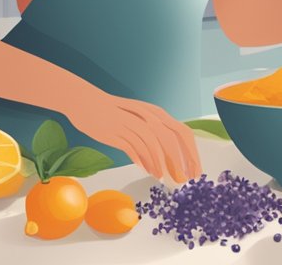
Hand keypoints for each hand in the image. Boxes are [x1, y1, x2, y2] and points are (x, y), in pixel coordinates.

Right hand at [65, 89, 200, 183]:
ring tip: (162, 176)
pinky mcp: (116, 131)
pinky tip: (146, 169)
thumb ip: (152, 138)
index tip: (194, 169)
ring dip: (160, 163)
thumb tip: (162, 162)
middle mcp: (147, 117)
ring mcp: (131, 123)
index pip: (182, 132)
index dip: (191, 152)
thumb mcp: (138, 121)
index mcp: (156, 113)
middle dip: (181, 160)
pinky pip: (134, 147)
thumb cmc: (115, 113)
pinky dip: (142, 159)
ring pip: (153, 143)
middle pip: (171, 139)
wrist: (87, 102)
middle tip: (184, 178)